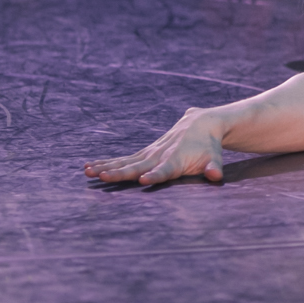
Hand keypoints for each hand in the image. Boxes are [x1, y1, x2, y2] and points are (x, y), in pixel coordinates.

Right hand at [84, 109, 228, 184]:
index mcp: (176, 160)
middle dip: (121, 173)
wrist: (203, 123)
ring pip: (126, 161)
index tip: (144, 180)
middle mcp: (160, 155)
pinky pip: (124, 159)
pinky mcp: (144, 152)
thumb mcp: (215, 158)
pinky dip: (107, 162)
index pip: (165, 169)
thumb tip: (216, 177)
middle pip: (138, 166)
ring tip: (87, 172)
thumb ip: (214, 168)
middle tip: (102, 177)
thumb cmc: (209, 146)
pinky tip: (89, 166)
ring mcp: (150, 153)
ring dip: (106, 167)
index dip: (156, 174)